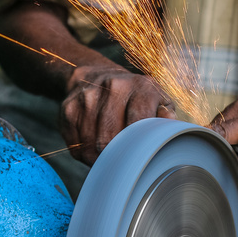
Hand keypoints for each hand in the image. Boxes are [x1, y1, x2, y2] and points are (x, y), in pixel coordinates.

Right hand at [60, 64, 175, 164]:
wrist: (95, 75)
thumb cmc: (133, 96)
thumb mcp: (156, 100)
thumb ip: (166, 115)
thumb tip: (169, 123)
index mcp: (140, 86)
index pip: (139, 124)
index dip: (138, 147)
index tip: (139, 157)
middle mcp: (113, 87)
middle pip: (111, 139)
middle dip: (116, 157)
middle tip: (122, 161)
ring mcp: (88, 97)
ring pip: (91, 145)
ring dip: (99, 158)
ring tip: (108, 154)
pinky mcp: (68, 108)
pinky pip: (75, 144)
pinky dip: (85, 153)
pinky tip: (93, 145)